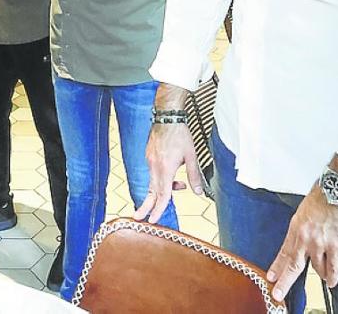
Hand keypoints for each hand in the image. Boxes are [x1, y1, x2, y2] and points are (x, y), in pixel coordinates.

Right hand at [133, 84, 204, 223]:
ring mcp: (150, 161)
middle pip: (151, 191)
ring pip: (153, 182)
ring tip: (178, 186)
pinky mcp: (149, 156)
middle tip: (138, 218)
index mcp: (165, 168)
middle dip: (145, 206)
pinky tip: (173, 173)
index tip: (152, 220)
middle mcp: (154, 166)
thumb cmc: (180, 134)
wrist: (167, 117)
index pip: (162, 194)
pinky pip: (153, 173)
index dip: (158, 209)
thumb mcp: (191, 156)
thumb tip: (199, 192)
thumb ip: (194, 176)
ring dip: (161, 189)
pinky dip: (160, 178)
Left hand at [266, 186, 337, 300]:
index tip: (270, 278)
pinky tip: (331, 283)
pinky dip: (332, 277)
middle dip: (284, 282)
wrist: (337, 191)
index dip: (277, 267)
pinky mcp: (335, 246)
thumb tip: (304, 236)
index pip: (284, 252)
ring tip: (322, 280)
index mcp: (295, 229)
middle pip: (293, 265)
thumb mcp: (304, 211)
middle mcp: (304, 239)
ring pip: (316, 268)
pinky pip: (333, 267)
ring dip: (319, 275)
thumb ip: (303, 227)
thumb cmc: (322, 196)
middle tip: (277, 295)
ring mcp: (319, 244)